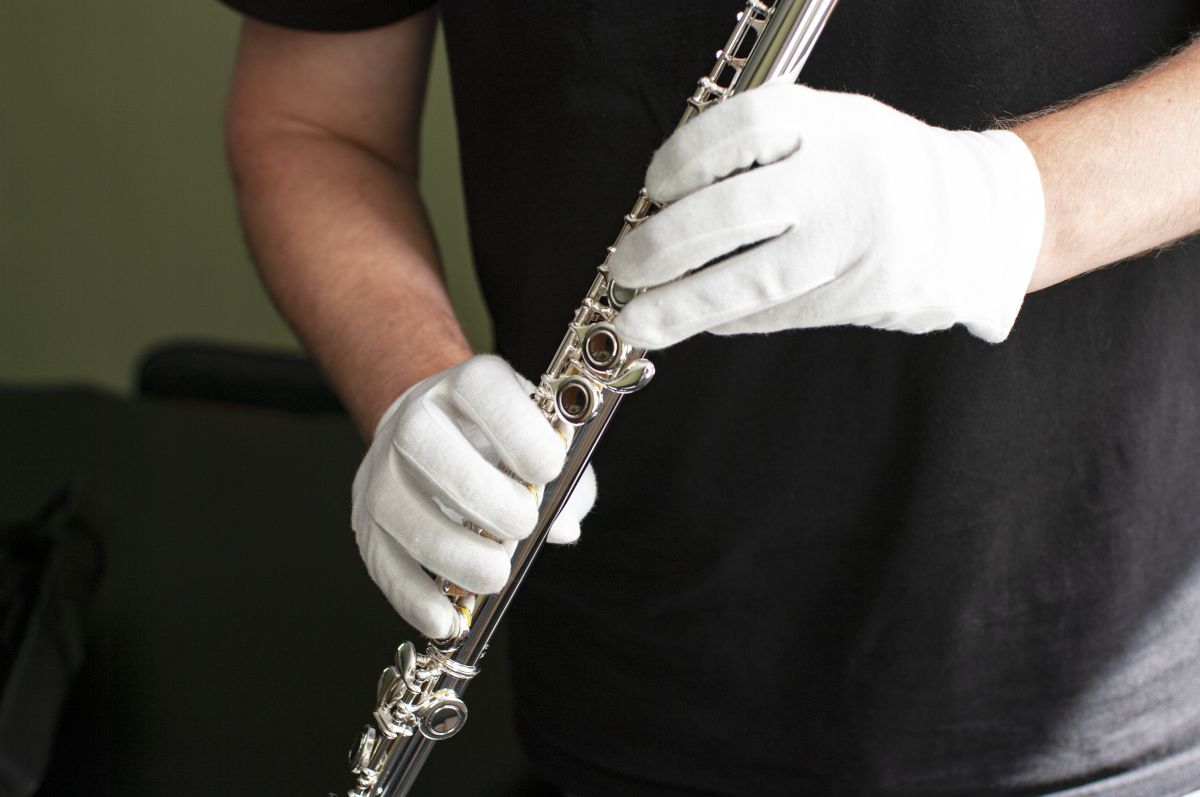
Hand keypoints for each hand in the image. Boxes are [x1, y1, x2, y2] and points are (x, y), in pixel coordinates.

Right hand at [351, 355, 596, 638]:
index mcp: (467, 385)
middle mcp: (414, 417)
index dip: (516, 429)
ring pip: (397, 506)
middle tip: (522, 526)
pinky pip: (381, 560)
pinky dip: (415, 596)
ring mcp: (381, 468)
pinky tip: (448, 618)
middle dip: (481, 494)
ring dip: (450, 551)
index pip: (481, 386)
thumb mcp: (547, 446)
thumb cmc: (505, 446)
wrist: (440, 436)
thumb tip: (562, 526)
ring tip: (495, 575)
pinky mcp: (366, 519)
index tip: (549, 470)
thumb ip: (570, 482)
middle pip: (425, 442)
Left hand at [609, 83, 1044, 346]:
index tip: (653, 189)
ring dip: (682, 306)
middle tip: (625, 266)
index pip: (737, 130)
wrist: (978, 224)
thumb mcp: (829, 128)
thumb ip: (757, 151)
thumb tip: (663, 204)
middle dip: (662, 248)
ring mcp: (851, 245)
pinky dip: (729, 317)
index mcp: (829, 122)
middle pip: (729, 216)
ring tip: (639, 320)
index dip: (680, 161)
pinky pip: (775, 313)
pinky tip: (703, 318)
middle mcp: (841, 180)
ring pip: (749, 282)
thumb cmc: (877, 170)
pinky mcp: (857, 297)